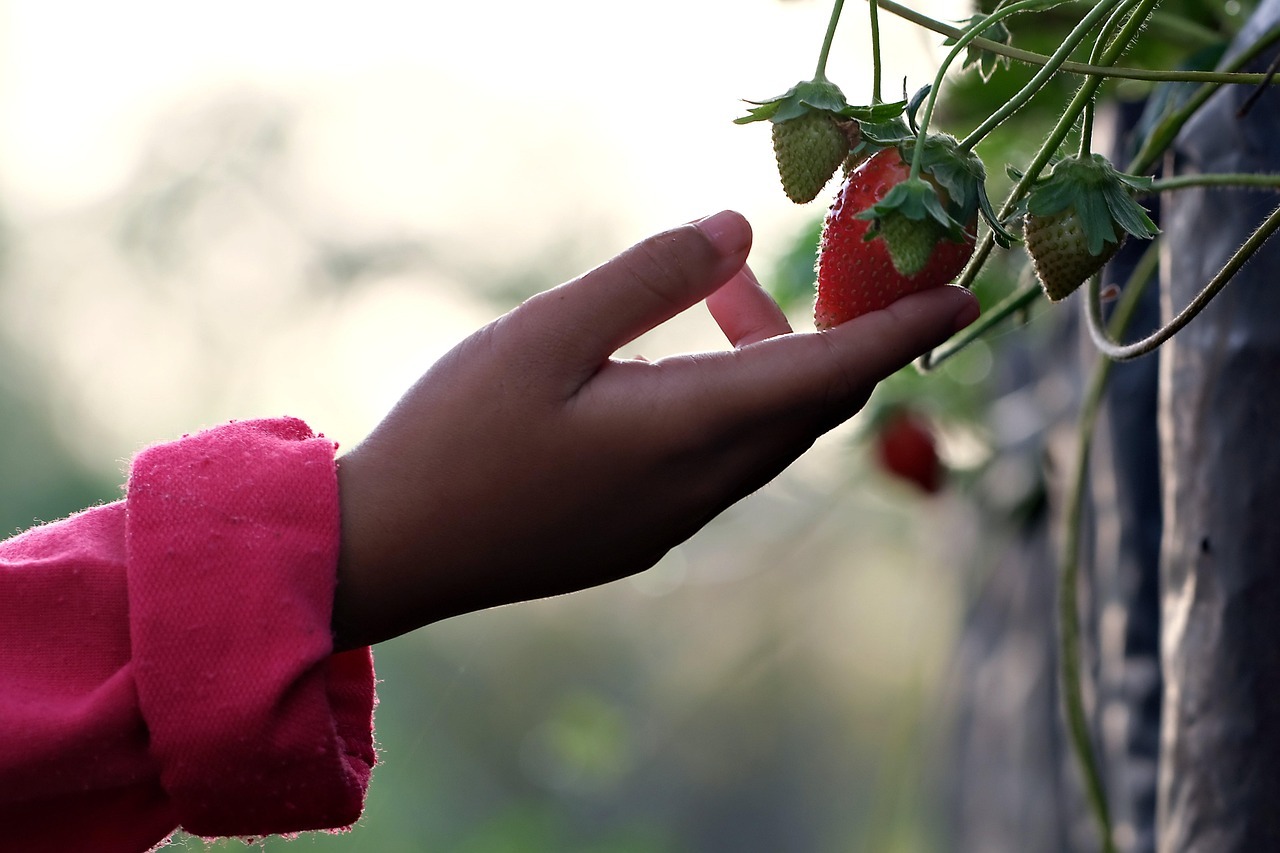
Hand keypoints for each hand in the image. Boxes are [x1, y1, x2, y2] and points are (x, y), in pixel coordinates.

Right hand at [331, 211, 977, 648]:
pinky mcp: (642, 535)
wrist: (394, 553)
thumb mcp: (544, 334)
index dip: (900, 330)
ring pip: (765, 437)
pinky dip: (732, 407)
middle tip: (801, 275)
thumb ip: (647, 278)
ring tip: (715, 304)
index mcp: (685, 431)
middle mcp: (699, 487)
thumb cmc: (458, 434)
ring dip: (769, 369)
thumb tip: (737, 229)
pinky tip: (670, 375)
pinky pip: (724, 464)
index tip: (964, 296)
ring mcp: (673, 522)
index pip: (829, 375)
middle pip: (808, 408)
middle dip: (830, 337)